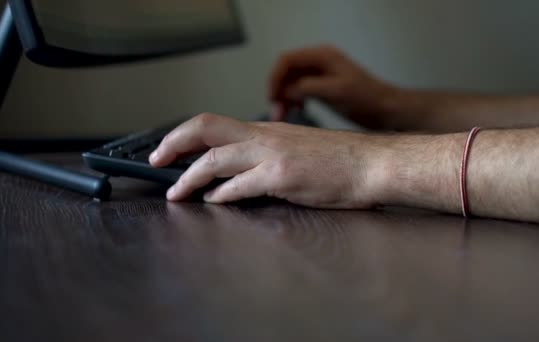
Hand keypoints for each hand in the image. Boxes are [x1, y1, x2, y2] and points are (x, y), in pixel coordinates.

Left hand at [149, 113, 387, 207]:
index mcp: (268, 130)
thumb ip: (269, 158)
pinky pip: (240, 185)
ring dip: (190, 177)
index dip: (185, 134)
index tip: (169, 149)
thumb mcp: (298, 151)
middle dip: (174, 143)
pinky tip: (213, 202)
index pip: (215, 123)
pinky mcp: (283, 176)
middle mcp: (266, 136)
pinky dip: (221, 194)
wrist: (373, 164)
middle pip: (205, 129)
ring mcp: (273, 155)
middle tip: (157, 161)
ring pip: (215, 158)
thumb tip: (240, 177)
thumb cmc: (342, 162)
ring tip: (177, 192)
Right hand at [269, 45, 398, 128]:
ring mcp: (321, 75)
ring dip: (284, 98)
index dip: (275, 78)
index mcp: (322, 56)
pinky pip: (301, 91)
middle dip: (279, 91)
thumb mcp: (336, 92)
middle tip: (276, 113)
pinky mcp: (324, 88)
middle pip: (287, 72)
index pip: (287, 60)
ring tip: (282, 117)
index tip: (271, 98)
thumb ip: (308, 88)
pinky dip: (294, 101)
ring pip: (292, 83)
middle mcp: (320, 62)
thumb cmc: (367, 99)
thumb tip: (286, 91)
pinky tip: (296, 111)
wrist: (388, 110)